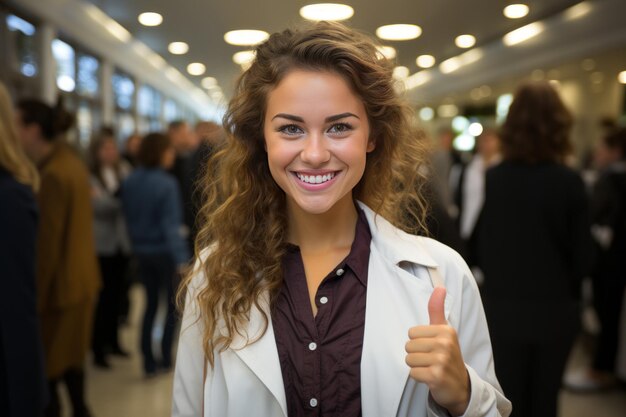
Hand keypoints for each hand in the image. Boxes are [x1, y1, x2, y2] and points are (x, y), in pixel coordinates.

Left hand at [405, 287, 469, 415]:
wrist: (460, 386)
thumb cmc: (447, 355)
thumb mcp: (444, 331)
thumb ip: (437, 309)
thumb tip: (440, 287)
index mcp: (446, 330)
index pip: (411, 332)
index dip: (418, 342)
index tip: (432, 347)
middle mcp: (445, 343)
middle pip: (408, 346)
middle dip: (417, 355)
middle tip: (431, 359)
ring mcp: (441, 360)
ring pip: (409, 360)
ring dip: (417, 366)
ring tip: (431, 367)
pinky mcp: (436, 376)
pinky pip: (412, 373)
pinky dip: (419, 378)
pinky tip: (431, 377)